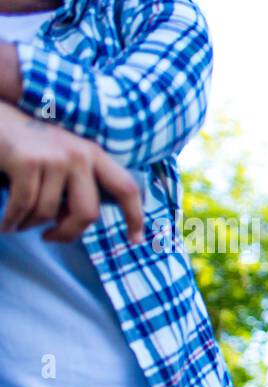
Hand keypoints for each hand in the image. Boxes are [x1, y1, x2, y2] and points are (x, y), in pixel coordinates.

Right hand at [0, 102, 142, 242]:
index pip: (126, 188)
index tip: (135, 240)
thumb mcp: (63, 160)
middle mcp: (79, 154)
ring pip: (49, 212)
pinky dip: (12, 219)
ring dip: (30, 224)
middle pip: (87, 213)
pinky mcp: (27, 162)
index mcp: (94, 155)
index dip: (135, 216)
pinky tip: (6, 223)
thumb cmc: (28, 147)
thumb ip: (79, 185)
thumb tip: (81, 222)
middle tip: (50, 237)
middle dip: (68, 233)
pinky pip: (24, 206)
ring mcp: (54, 157)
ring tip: (19, 223)